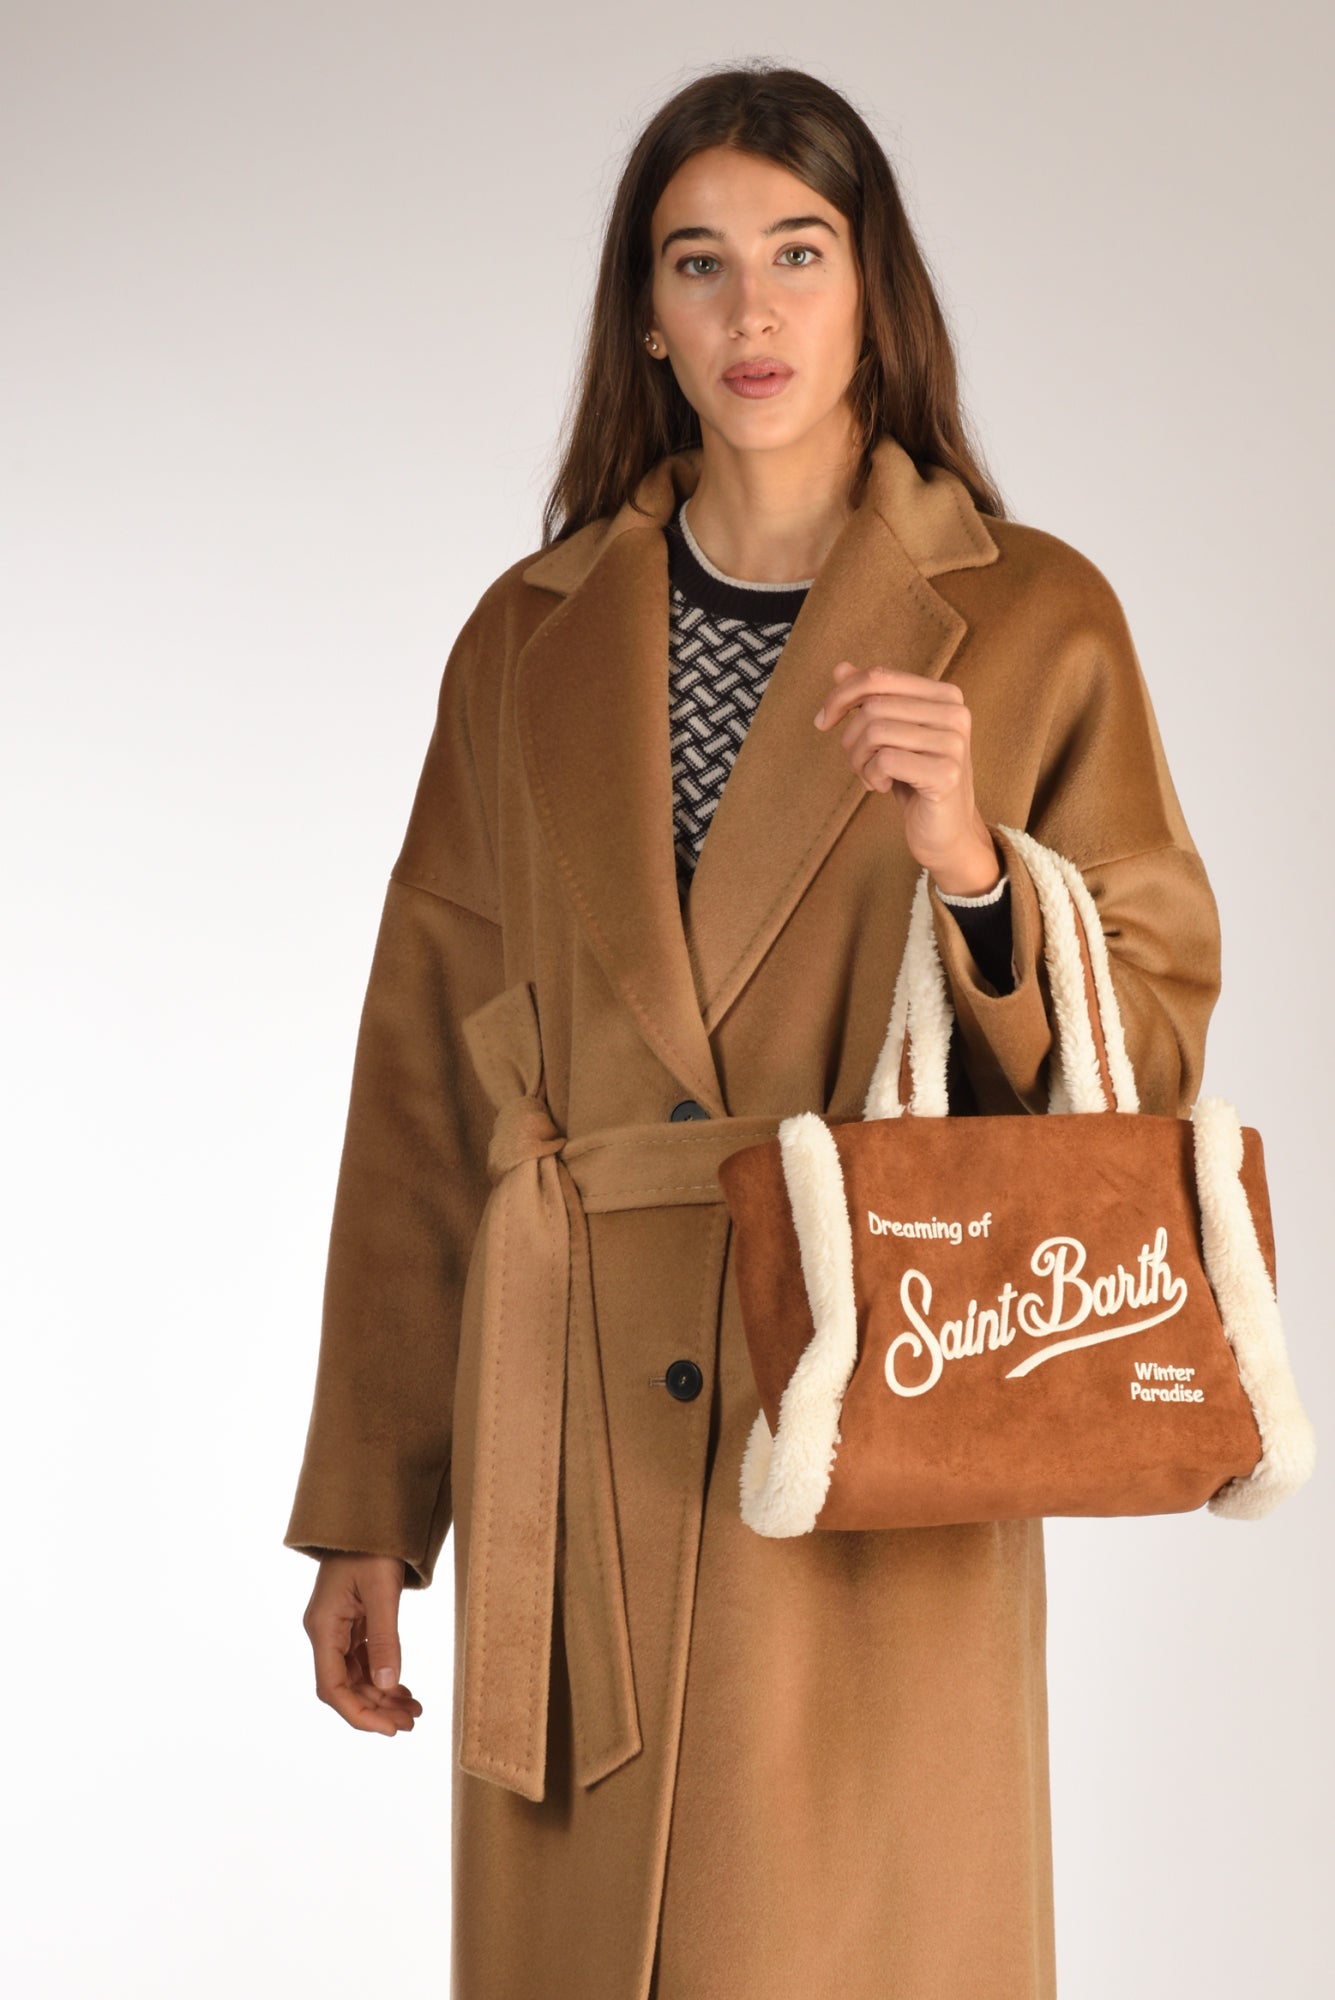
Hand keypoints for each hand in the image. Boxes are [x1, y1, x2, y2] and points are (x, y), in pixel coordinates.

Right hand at [301, 1552, 422, 1736]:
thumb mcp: (382, 1591)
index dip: (358, 1713)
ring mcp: (339, 1628)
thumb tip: (386, 1685)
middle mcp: (326, 1632)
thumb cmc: (372, 1546)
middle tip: (410, 1724)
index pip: (332, 1687)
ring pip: (356, 1677)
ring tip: (413, 1712)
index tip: (388, 1729)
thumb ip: (385, 1639)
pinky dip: (384, 1677)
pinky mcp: (353, 1623)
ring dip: (382, 1696)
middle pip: (345, 1687)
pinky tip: (404, 1690)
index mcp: (323, 1627)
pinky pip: (365, 1660)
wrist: (370, 1515)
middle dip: (375, 1709)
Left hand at [813, 659, 1001, 893]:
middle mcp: (955, 713)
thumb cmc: (916, 778)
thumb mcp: (892, 734)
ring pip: (876, 732)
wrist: (946, 830)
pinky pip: (885, 761)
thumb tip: (841, 668)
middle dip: (850, 737)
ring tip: (870, 776)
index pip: (879, 677)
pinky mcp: (946, 774)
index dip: (841, 696)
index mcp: (944, 695)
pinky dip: (871, 776)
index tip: (823, 721)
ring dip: (858, 760)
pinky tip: (882, 787)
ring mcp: (954, 743)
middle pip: (873, 706)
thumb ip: (871, 699)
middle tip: (857, 763)